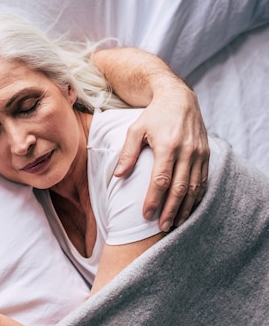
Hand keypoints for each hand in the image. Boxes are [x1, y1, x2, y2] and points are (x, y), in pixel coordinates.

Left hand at [115, 81, 208, 231]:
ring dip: (185, 208)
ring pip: (194, 187)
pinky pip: (203, 180)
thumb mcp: (135, 129)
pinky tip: (188, 209)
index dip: (154, 199)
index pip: (161, 179)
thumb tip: (118, 176)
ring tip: (174, 223)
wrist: (179, 98)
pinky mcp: (206, 154)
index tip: (146, 215)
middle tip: (161, 227)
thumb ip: (127, 153)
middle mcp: (187, 151)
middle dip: (170, 210)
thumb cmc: (153, 115)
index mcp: (168, 145)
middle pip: (179, 188)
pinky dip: (196, 197)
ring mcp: (199, 153)